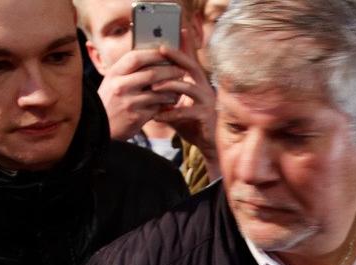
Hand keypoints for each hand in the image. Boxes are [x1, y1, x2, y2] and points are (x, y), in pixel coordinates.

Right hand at [97, 47, 189, 141]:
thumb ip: (128, 70)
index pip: (135, 57)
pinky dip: (168, 103)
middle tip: (182, 70)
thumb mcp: (113, 82)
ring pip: (158, 91)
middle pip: (151, 73)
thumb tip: (152, 55)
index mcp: (114, 73)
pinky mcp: (136, 117)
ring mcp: (128, 102)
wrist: (100, 127)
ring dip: (172, 89)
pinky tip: (173, 100)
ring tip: (180, 86)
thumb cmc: (110, 102)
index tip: (167, 52)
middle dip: (170, 70)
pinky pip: (158, 107)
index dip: (154, 53)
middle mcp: (120, 86)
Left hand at [149, 26, 219, 164]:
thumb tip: (147, 85)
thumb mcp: (177, 106)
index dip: (186, 45)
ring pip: (188, 88)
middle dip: (177, 56)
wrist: (208, 145)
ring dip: (169, 86)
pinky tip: (156, 116)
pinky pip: (186, 112)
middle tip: (161, 48)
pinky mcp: (206, 116)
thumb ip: (166, 96)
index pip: (191, 61)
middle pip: (192, 66)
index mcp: (198, 83)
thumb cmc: (192, 123)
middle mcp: (205, 88)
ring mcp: (207, 102)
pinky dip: (170, 114)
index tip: (179, 30)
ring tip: (152, 87)